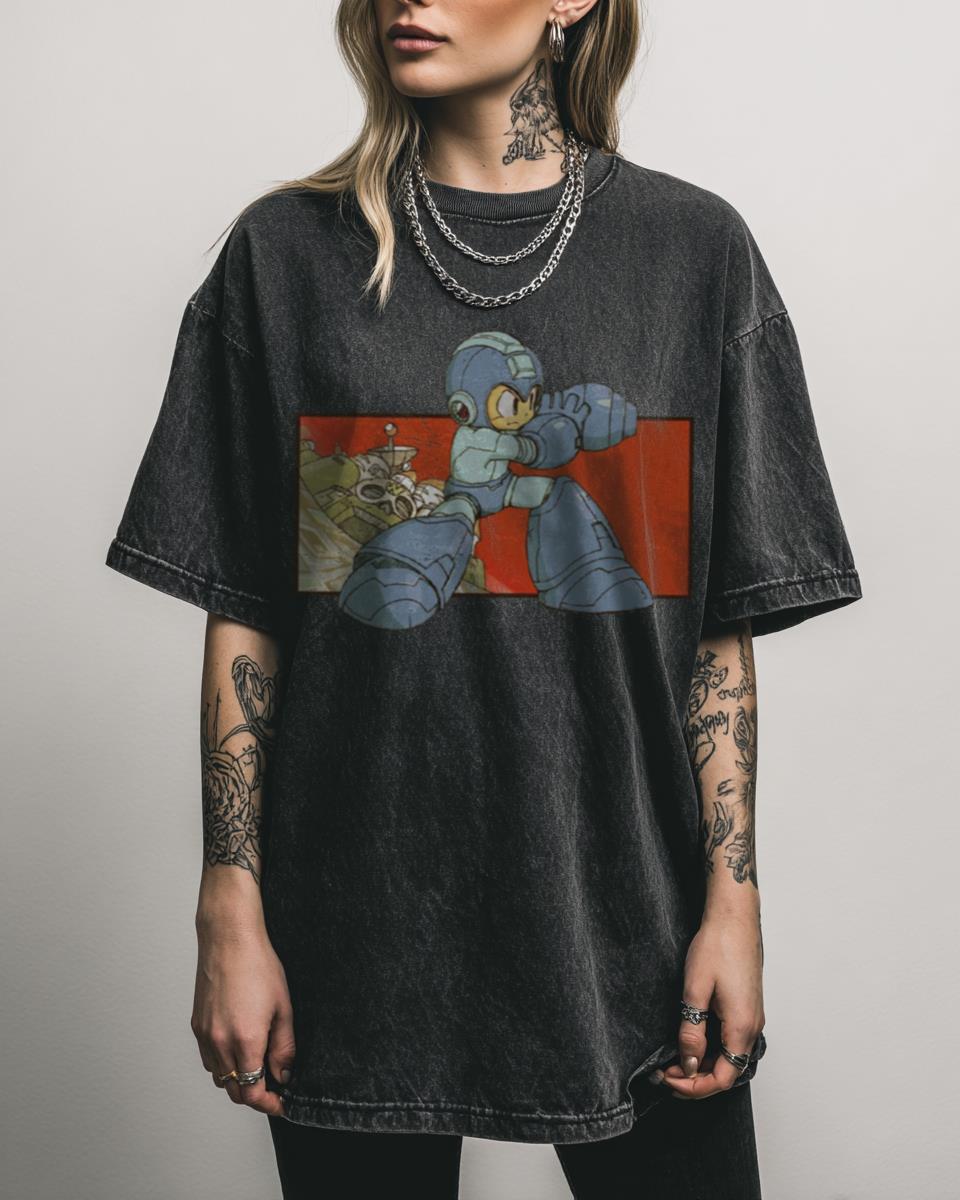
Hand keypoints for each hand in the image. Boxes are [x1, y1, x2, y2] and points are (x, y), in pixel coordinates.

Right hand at [191, 918, 295, 1116]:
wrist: (229, 939)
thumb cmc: (258, 966)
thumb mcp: (283, 1007)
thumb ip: (284, 1047)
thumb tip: (284, 1074)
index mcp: (245, 1040)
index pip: (252, 1092)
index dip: (268, 1104)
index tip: (281, 1103)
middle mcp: (220, 1043)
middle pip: (234, 1091)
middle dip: (255, 1095)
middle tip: (274, 1088)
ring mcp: (205, 1035)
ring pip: (219, 1077)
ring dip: (237, 1080)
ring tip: (258, 1066)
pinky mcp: (196, 1026)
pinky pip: (208, 1059)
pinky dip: (223, 1065)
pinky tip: (238, 1050)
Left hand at [658, 910, 764, 1099]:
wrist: (734, 918)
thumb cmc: (717, 946)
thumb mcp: (695, 990)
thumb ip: (692, 1031)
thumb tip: (689, 1064)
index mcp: (742, 1027)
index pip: (722, 1078)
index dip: (694, 1087)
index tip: (668, 1079)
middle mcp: (753, 1027)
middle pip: (727, 1072)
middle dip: (695, 1079)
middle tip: (664, 1072)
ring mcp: (752, 1017)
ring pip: (729, 1057)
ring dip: (703, 1064)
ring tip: (673, 1059)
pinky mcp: (747, 1008)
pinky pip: (731, 1041)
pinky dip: (711, 1049)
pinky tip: (691, 1041)